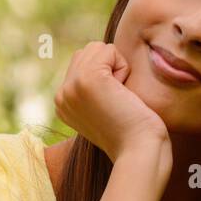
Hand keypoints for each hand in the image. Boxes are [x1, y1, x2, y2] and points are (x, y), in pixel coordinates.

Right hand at [54, 40, 171, 168]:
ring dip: (117, 68)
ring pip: (97, 48)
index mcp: (62, 104)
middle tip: (118, 102)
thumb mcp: (104, 109)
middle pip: (88, 51)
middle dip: (110, 70)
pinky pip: (109, 51)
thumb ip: (94, 87)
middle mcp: (61, 95)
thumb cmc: (133, 134)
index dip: (107, 79)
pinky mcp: (88, 79)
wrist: (139, 152)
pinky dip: (123, 68)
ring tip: (119, 98)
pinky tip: (123, 94)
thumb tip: (99, 53)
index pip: (82, 63)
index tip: (111, 109)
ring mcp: (71, 87)